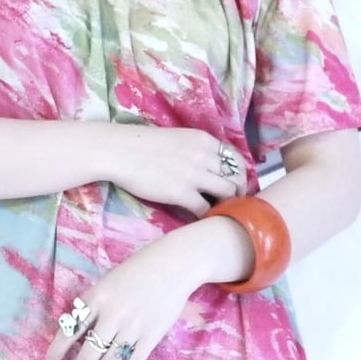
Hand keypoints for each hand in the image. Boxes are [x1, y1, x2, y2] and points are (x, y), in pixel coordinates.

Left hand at [46, 237, 204, 359]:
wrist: (172, 266)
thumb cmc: (136, 272)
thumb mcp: (106, 283)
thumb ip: (92, 305)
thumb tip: (78, 334)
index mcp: (96, 298)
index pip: (70, 330)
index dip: (57, 350)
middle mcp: (112, 315)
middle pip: (89, 353)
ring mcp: (133, 327)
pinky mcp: (151, 337)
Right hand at [108, 126, 248, 215]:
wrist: (120, 151)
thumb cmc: (141, 145)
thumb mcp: (178, 139)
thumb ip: (196, 150)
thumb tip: (206, 167)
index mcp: (203, 140)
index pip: (235, 158)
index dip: (240, 174)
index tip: (237, 185)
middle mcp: (204, 156)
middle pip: (236, 177)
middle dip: (239, 193)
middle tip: (234, 204)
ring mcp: (194, 175)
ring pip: (227, 193)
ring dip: (227, 205)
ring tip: (220, 213)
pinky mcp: (182, 193)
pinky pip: (206, 209)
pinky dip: (208, 216)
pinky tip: (203, 220)